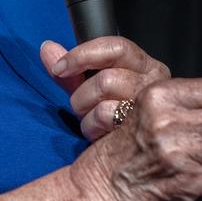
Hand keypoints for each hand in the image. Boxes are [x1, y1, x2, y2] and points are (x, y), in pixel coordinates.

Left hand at [40, 36, 169, 141]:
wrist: (127, 153)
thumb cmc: (111, 117)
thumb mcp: (88, 90)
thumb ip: (70, 71)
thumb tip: (47, 48)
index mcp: (144, 66)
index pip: (117, 47)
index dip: (83, 55)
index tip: (59, 68)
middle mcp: (154, 82)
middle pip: (106, 77)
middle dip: (82, 94)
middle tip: (81, 106)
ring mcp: (151, 104)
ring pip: (105, 95)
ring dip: (86, 112)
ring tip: (91, 120)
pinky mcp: (143, 126)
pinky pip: (106, 117)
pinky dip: (91, 126)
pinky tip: (98, 133)